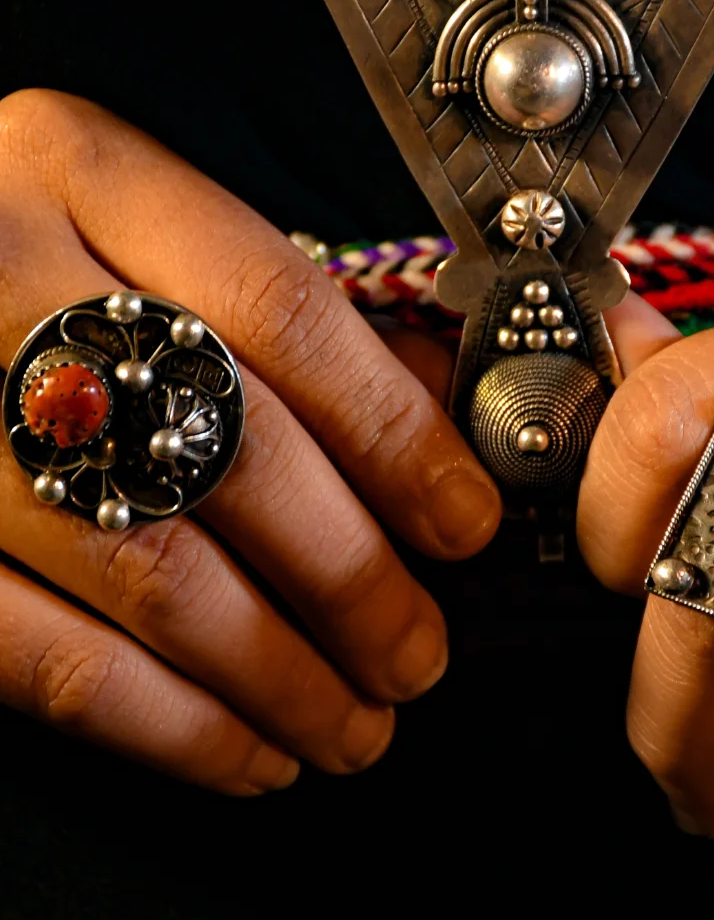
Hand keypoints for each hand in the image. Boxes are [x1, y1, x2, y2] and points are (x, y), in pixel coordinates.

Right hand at [0, 90, 500, 793]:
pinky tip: (243, 748)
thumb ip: (285, 310)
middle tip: (418, 652)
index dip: (392, 430)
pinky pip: (41, 655)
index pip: (280, 309)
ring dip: (274, 671)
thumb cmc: (30, 252)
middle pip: (225, 449)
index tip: (464, 521)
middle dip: (348, 576)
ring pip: (144, 569)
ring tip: (354, 724)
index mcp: (79, 171)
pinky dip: (163, 724)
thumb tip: (435, 422)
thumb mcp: (140, 228)